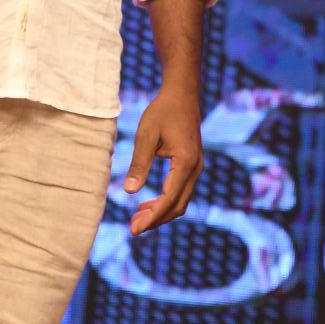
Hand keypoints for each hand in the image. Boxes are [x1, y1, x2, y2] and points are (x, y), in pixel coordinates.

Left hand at [122, 84, 202, 235]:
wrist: (182, 94)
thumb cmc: (162, 111)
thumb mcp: (146, 135)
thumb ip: (139, 163)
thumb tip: (128, 192)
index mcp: (186, 162)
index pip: (169, 199)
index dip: (152, 217)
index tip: (135, 229)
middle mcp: (195, 168)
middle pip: (177, 206)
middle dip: (155, 219)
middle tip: (132, 228)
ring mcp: (196, 168)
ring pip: (180, 201)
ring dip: (160, 212)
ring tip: (137, 218)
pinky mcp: (192, 166)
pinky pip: (180, 191)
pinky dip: (165, 202)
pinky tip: (147, 203)